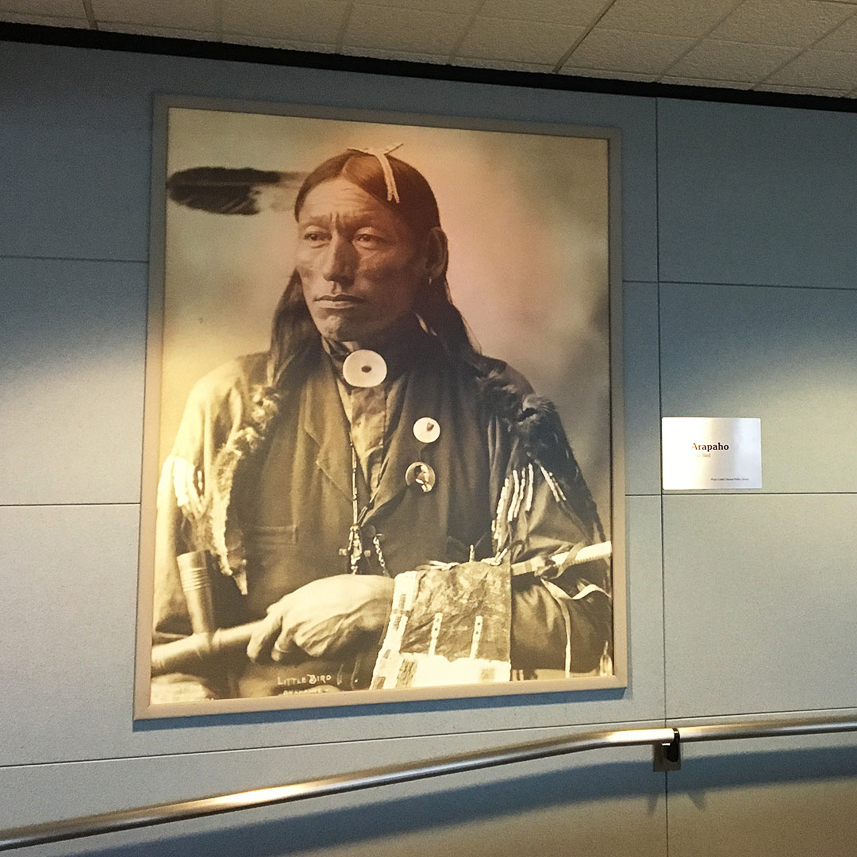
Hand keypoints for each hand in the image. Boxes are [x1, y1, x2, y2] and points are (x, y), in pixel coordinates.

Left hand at [247, 574, 394, 662]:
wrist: (365, 603)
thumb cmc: (343, 591)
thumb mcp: (310, 591)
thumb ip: (288, 603)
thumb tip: (272, 611)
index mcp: (286, 608)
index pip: (260, 637)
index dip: (256, 650)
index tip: (256, 655)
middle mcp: (291, 626)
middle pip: (276, 652)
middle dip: (282, 653)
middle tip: (291, 650)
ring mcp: (304, 641)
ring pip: (298, 656)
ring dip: (304, 651)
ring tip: (322, 634)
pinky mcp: (319, 653)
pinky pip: (315, 658)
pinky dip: (322, 651)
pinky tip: (333, 637)